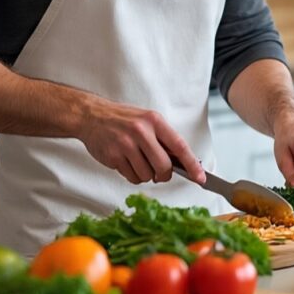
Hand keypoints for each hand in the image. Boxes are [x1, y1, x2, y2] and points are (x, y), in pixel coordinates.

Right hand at [76, 95, 205, 185]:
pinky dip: (133, 176)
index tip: (200, 177)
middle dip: (164, 175)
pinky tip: (127, 163)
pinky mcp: (113, 156)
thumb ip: (164, 139)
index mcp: (155, 121)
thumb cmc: (124, 120)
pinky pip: (132, 178)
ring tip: (138, 162)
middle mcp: (141, 132)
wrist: (92, 116)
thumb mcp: (148, 121)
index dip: (192, 164)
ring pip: (147, 175)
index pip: (180, 146)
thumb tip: (184, 162)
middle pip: (164, 166)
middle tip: (160, 173)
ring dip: (146, 175)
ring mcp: (126, 145)